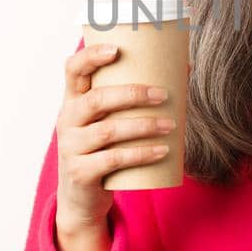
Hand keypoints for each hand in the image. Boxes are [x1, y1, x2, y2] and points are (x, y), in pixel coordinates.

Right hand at [54, 42, 178, 235]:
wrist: (81, 200)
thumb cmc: (103, 150)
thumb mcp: (108, 123)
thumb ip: (132, 101)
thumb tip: (184, 68)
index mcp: (73, 101)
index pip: (72, 70)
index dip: (91, 57)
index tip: (117, 49)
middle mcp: (67, 121)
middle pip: (96, 99)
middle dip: (133, 94)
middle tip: (164, 95)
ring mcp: (71, 148)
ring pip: (108, 131)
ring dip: (144, 126)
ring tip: (171, 125)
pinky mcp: (81, 173)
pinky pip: (114, 160)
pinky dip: (141, 154)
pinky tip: (162, 151)